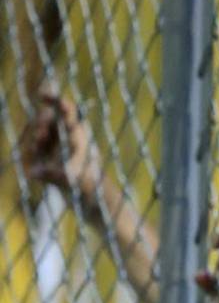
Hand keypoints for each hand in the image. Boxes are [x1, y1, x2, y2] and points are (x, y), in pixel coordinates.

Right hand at [23, 90, 105, 217]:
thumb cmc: (93, 191)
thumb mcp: (74, 181)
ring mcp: (64, 152)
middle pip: (51, 120)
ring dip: (37, 141)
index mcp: (80, 138)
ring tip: (38, 151)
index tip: (41, 94)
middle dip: (42, 124)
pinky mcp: (57, 164)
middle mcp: (72, 142)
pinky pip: (41, 153)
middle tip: (40, 137)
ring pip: (44, 136)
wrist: (100, 208)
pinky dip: (36, 156)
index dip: (55, 100)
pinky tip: (36, 171)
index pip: (68, 112)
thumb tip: (34, 172)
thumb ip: (54, 175)